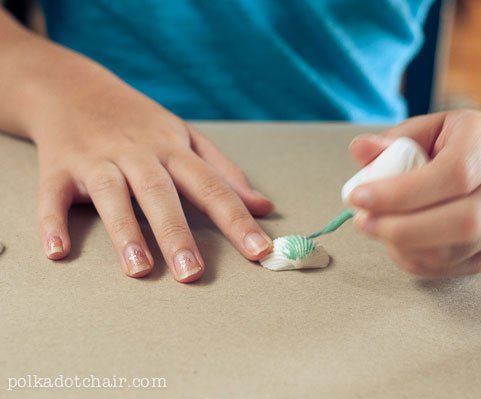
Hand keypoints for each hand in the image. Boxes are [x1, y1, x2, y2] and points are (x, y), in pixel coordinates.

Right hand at [31, 64, 272, 282]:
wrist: (74, 88)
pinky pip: (52, 196)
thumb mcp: (187, 138)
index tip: (260, 251)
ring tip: (139, 268)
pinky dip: (52, 222)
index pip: (212, 186)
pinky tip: (58, 251)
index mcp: (174, 149)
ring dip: (124, 230)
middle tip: (192, 274)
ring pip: (111, 193)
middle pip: (160, 192)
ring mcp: (96, 159)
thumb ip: (225, 174)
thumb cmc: (140, 122)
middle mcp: (138, 154)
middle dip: (177, 232)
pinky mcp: (58, 167)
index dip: (237, 219)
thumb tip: (264, 207)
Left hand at [347, 110, 480, 277]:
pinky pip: (444, 267)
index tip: (359, 195)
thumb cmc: (462, 147)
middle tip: (362, 221)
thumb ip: (394, 140)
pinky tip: (393, 240)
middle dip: (401, 227)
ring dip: (401, 245)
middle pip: (461, 221)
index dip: (402, 191)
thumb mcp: (431, 129)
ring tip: (374, 226)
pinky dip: (410, 258)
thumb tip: (359, 149)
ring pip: (451, 252)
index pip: (454, 174)